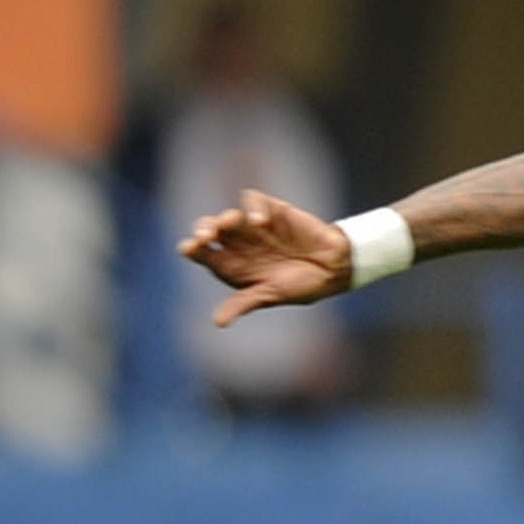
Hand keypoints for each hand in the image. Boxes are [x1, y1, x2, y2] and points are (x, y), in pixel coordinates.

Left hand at [180, 190, 353, 326]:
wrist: (334, 268)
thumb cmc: (301, 285)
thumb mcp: (271, 295)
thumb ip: (244, 303)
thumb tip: (218, 323)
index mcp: (233, 264)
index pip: (204, 253)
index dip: (193, 248)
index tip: (189, 248)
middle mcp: (239, 243)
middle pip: (210, 230)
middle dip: (204, 230)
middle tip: (204, 237)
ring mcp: (255, 226)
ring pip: (229, 215)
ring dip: (224, 219)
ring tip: (226, 225)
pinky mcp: (273, 211)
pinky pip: (254, 201)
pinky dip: (253, 208)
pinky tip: (259, 222)